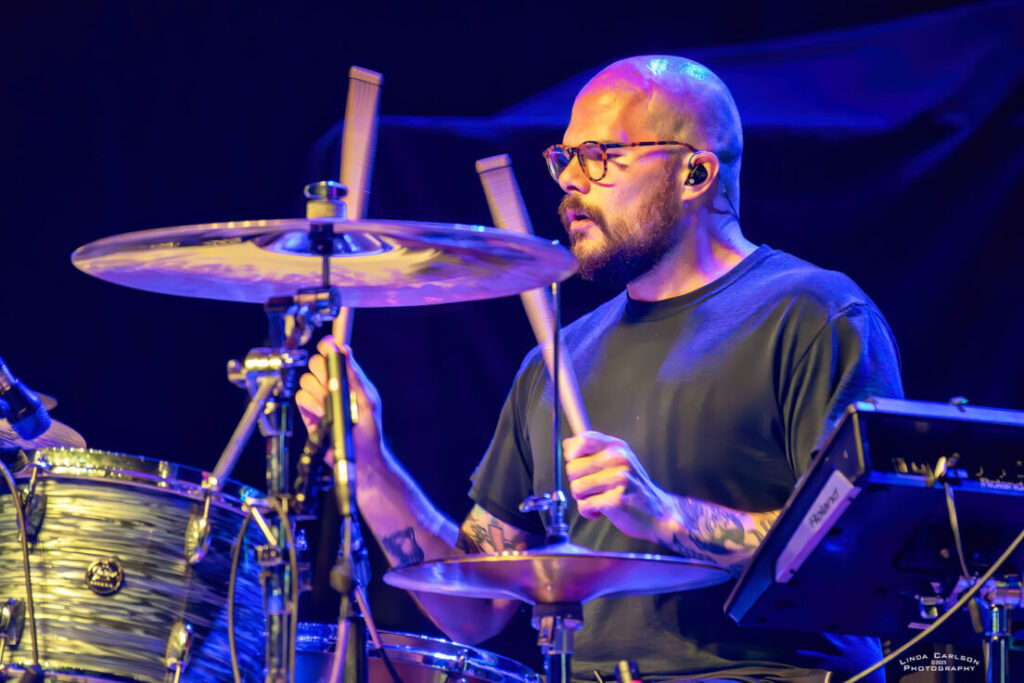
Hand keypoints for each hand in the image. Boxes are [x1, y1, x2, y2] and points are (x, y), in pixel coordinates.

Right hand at [295, 336, 384, 467]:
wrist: (359, 457)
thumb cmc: (369, 429)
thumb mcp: (367, 400)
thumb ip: (355, 376)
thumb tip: (346, 350)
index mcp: (347, 378)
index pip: (333, 354)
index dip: (328, 347)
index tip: (328, 347)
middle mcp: (331, 385)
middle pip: (315, 362)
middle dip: (322, 371)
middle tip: (332, 385)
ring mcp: (318, 398)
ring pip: (306, 379)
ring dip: (318, 391)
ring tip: (330, 406)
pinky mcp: (308, 412)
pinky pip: (300, 397)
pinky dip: (310, 403)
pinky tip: (322, 413)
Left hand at [562, 431, 671, 542]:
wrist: (658, 513)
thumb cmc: (634, 488)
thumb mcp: (618, 462)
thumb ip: (593, 451)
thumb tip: (568, 443)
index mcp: (617, 447)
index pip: (582, 440)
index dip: (573, 454)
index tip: (579, 464)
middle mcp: (618, 459)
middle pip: (573, 468)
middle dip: (578, 482)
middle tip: (594, 488)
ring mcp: (618, 479)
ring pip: (576, 488)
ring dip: (583, 498)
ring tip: (599, 498)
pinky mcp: (615, 500)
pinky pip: (584, 505)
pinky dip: (589, 511)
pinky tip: (602, 509)